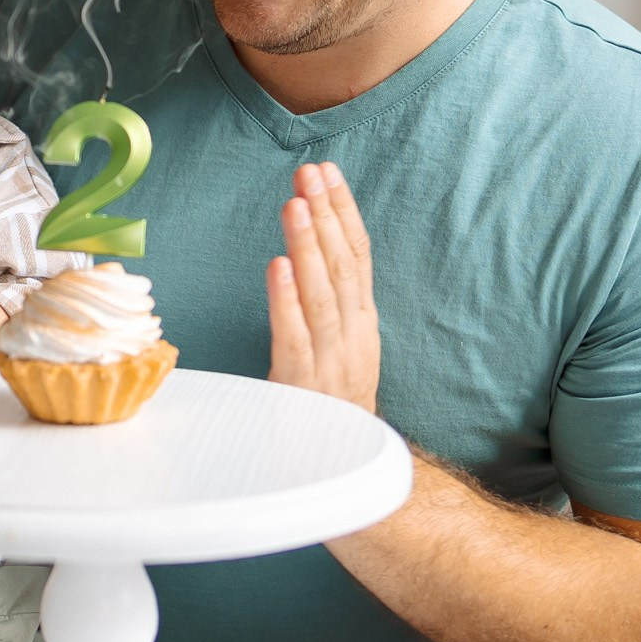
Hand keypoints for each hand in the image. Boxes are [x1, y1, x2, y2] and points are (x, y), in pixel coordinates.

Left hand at [265, 161, 379, 414]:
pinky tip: (276, 266)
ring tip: (294, 204)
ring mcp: (332, 361)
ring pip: (321, 294)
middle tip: (309, 171)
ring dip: (308, 246)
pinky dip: (287, 300)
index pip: (357, 255)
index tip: (327, 172)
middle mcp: (354, 336)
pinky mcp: (304, 385)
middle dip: (326, 214)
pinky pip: (296, 337)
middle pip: (342, 265)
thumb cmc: (332, 404)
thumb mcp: (341, 348)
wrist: (343, 470)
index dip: (343, 212)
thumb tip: (307, 249)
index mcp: (363, 323)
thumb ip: (330, 303)